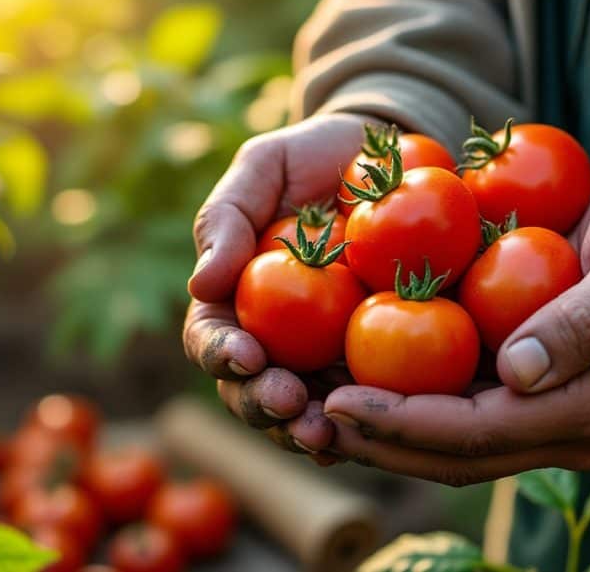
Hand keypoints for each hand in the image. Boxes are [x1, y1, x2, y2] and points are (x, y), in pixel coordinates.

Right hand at [183, 113, 375, 458]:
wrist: (388, 158)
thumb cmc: (314, 156)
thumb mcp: (265, 166)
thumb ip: (226, 216)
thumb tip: (201, 283)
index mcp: (234, 299)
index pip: (212, 338)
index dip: (221, 354)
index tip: (246, 355)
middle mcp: (271, 339)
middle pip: (250, 389)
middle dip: (262, 405)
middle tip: (288, 403)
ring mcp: (320, 357)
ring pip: (301, 410)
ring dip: (305, 429)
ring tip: (326, 433)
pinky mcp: (370, 363)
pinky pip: (362, 404)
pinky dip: (361, 425)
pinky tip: (373, 430)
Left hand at [321, 173, 589, 484]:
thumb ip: (588, 319)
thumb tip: (518, 373)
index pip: (483, 431)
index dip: (406, 422)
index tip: (340, 399)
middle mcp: (568, 428)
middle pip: (455, 453)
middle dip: (378, 440)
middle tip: (306, 413)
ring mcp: (547, 417)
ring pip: (449, 444)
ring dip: (380, 433)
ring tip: (312, 406)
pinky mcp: (529, 396)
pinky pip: (455, 413)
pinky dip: (402, 406)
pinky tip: (352, 381)